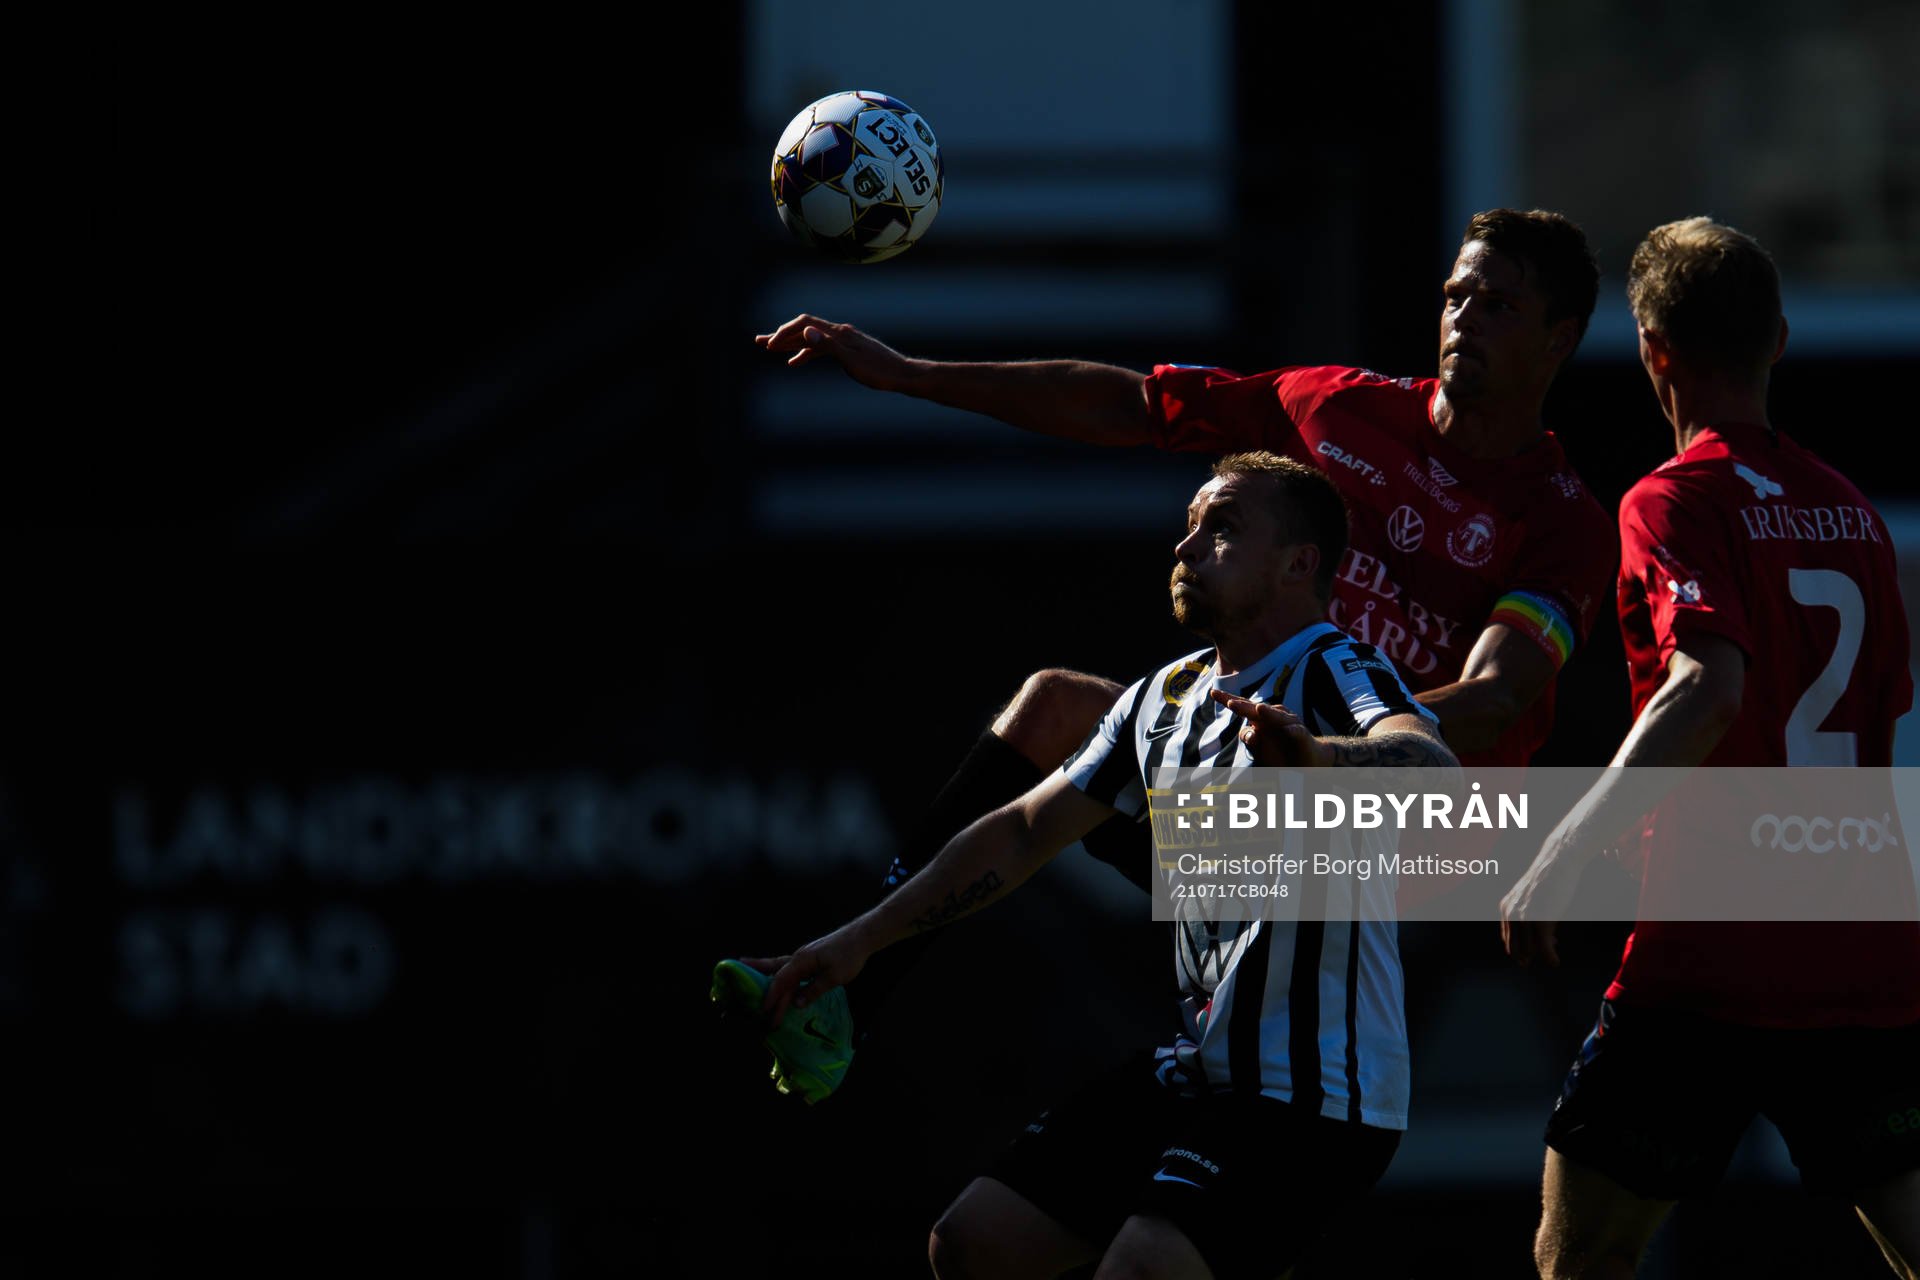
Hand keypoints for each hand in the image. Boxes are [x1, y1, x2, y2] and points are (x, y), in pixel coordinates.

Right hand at [741, 928, 868, 1028]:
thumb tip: (796, 1004)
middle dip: (763, 984)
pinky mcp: (810, 958)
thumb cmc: (849, 955)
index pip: (782, 980)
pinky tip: (776, 975)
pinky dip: (780, 973)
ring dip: (765, 972)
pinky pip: (790, 968)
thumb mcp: (834, 977)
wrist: (862, 937)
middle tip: (747, 993)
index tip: (764, 1010)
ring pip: (780, 966)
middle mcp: (799, 957)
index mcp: (802, 960)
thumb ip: (814, 990)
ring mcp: (804, 956)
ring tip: (746, 967)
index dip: (772, 996)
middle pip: (775, 970)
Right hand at [753, 314, 913, 390]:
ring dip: (791, 344)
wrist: (903, 375)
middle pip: (805, 329)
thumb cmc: (879, 370)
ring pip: (811, 339)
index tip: (769, 344)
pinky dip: (805, 353)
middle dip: (782, 335)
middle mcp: (840, 333)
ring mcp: (844, 341)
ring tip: (771, 350)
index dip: (785, 332)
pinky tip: (796, 362)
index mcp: (838, 333)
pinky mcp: (848, 351)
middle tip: (759, 342)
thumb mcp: (851, 360)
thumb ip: (827, 345)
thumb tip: (805, 331)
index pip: (805, 324)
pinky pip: (821, 349)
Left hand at [1210, 690, 1330, 767]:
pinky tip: (1289, 730)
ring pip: (1278, 717)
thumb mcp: (1260, 749)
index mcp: (1260, 719)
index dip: (1228, 699)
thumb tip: (1248, 733)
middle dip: (1244, 706)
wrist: (1307, 761)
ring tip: (1259, 709)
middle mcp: (1274, 717)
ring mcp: (1289, 725)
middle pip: (1257, 709)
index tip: (1213, 692)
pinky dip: (1293, 731)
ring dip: (1269, 713)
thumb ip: (1251, 741)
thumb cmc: (1280, 753)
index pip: (1243, 706)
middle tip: (1230, 703)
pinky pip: (1297, 732)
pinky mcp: (1302, 736)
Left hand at [1499, 833, 1585, 967]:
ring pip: (1530, 948)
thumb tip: (1546, 943)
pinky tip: (1555, 963)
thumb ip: (1534, 918)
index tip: (1528, 958)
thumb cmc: (1550, 878)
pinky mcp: (1541, 920)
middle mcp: (1511, 913)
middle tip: (1537, 961)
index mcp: (1506, 907)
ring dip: (1541, 957)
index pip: (1508, 938)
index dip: (1518, 950)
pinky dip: (1550, 958)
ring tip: (1552, 961)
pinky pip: (1543, 947)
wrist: (1559, 861)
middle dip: (1527, 956)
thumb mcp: (1536, 899)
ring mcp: (1525, 918)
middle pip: (1516, 946)